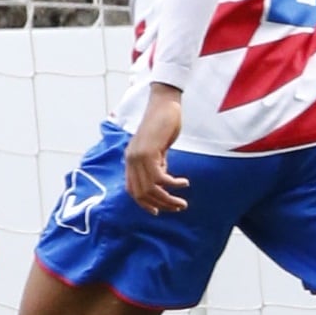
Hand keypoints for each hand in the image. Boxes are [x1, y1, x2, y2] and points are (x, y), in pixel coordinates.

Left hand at [127, 87, 189, 214]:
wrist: (164, 103)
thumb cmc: (163, 122)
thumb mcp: (158, 146)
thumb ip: (157, 162)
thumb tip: (162, 178)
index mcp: (131, 159)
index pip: (132, 190)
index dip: (144, 204)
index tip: (158, 211)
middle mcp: (131, 160)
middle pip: (141, 194)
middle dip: (160, 205)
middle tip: (177, 208)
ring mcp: (138, 157)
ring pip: (151, 189)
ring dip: (168, 200)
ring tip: (182, 203)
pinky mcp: (149, 152)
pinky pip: (160, 178)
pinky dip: (173, 185)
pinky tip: (184, 183)